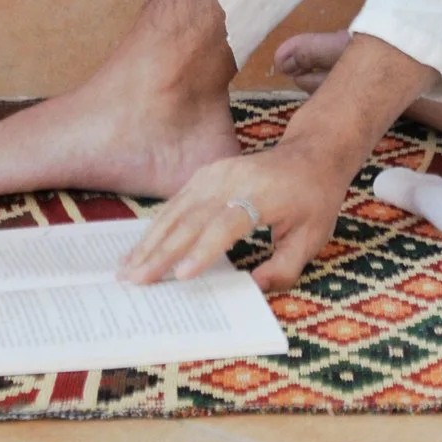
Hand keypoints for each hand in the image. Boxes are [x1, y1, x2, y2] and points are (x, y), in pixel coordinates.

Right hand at [116, 138, 352, 292]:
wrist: (312, 154)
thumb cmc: (314, 199)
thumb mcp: (313, 238)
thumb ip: (285, 267)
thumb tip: (254, 287)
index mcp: (262, 196)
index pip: (226, 224)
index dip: (203, 250)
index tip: (181, 276)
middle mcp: (234, 180)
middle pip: (192, 218)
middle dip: (161, 251)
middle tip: (135, 279)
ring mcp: (217, 173)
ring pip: (177, 209)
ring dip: (150, 239)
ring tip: (127, 267)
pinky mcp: (207, 173)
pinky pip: (177, 201)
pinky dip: (157, 224)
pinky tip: (142, 246)